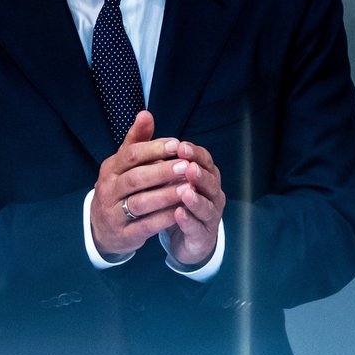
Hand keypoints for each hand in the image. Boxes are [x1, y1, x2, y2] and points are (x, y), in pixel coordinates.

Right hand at [92, 111, 186, 257]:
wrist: (101, 228)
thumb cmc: (119, 189)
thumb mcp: (123, 164)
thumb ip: (136, 140)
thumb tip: (146, 114)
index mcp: (110, 169)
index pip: (131, 155)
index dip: (154, 149)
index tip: (177, 144)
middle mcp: (108, 189)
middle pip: (136, 178)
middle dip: (162, 171)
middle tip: (186, 166)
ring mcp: (113, 213)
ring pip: (141, 202)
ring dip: (166, 195)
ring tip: (188, 188)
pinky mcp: (123, 234)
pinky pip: (145, 226)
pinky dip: (164, 219)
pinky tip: (181, 211)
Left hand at [163, 138, 224, 268]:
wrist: (185, 238)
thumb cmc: (176, 201)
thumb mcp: (165, 174)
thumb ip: (156, 149)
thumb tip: (143, 115)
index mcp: (204, 175)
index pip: (204, 160)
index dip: (194, 153)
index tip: (180, 146)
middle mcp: (211, 194)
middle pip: (209, 181)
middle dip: (198, 173)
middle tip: (187, 166)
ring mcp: (209, 215)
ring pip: (206, 205)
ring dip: (196, 198)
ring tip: (185, 191)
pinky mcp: (202, 236)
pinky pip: (197, 227)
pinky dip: (188, 220)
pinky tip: (178, 214)